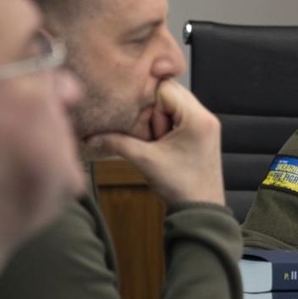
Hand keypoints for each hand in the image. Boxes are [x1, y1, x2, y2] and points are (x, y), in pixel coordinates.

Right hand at [88, 80, 224, 205]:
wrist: (201, 210)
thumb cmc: (181, 188)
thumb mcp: (145, 161)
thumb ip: (117, 143)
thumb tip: (91, 137)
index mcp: (197, 118)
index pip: (165, 88)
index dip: (147, 102)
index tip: (141, 123)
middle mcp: (205, 116)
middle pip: (170, 93)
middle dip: (153, 111)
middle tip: (149, 135)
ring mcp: (205, 124)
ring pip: (172, 104)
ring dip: (159, 120)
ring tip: (157, 142)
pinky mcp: (201, 132)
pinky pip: (178, 116)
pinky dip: (165, 126)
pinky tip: (161, 143)